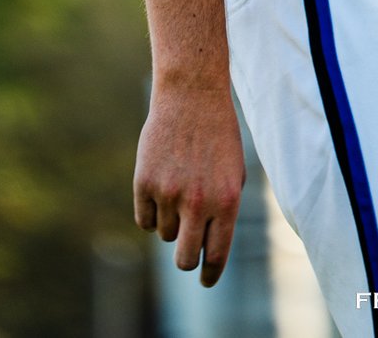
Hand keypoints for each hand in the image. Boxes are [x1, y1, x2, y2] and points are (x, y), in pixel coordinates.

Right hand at [133, 84, 245, 286]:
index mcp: (226, 201)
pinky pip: (144, 220)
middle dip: (186, 259)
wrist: (191, 94)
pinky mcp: (144, 183)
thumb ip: (224, 211)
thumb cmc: (218, 134)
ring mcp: (168, 193)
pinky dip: (151, 212)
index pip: (216, 256)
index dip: (210, 275)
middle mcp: (197, 202)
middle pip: (184, 260)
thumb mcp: (234, 172)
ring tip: (180, 188)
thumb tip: (209, 248)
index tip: (206, 282)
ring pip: (164, 235)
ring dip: (171, 222)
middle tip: (187, 248)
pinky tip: (160, 187)